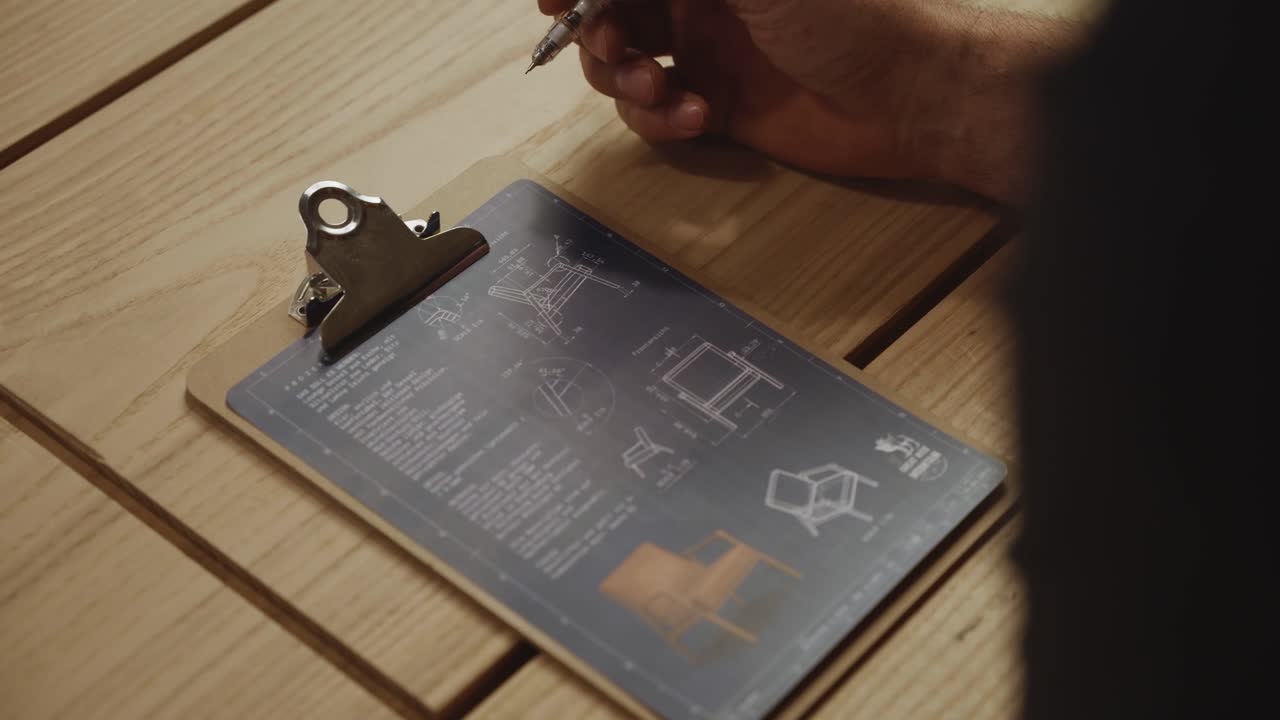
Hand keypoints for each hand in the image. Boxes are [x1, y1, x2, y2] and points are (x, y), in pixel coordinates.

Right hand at [538, 0, 1079, 203]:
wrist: (913, 94)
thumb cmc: (849, 12)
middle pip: (613, 8)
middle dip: (596, 29)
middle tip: (612, 49)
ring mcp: (709, 51)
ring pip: (627, 65)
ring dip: (624, 80)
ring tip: (655, 88)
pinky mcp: (720, 106)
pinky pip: (659, 115)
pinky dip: (662, 120)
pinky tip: (696, 116)